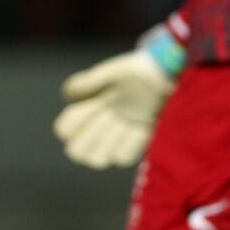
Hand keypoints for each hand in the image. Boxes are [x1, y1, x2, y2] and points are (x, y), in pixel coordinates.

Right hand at [54, 48, 175, 168]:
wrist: (165, 72)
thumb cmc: (136, 70)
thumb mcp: (112, 71)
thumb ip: (89, 81)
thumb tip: (67, 95)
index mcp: (89, 104)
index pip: (64, 129)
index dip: (71, 124)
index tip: (90, 106)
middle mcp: (101, 123)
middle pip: (77, 152)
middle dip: (89, 138)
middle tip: (107, 117)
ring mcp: (119, 133)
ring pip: (99, 159)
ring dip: (108, 142)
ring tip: (124, 121)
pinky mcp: (138, 139)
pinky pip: (124, 157)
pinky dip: (129, 145)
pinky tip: (140, 127)